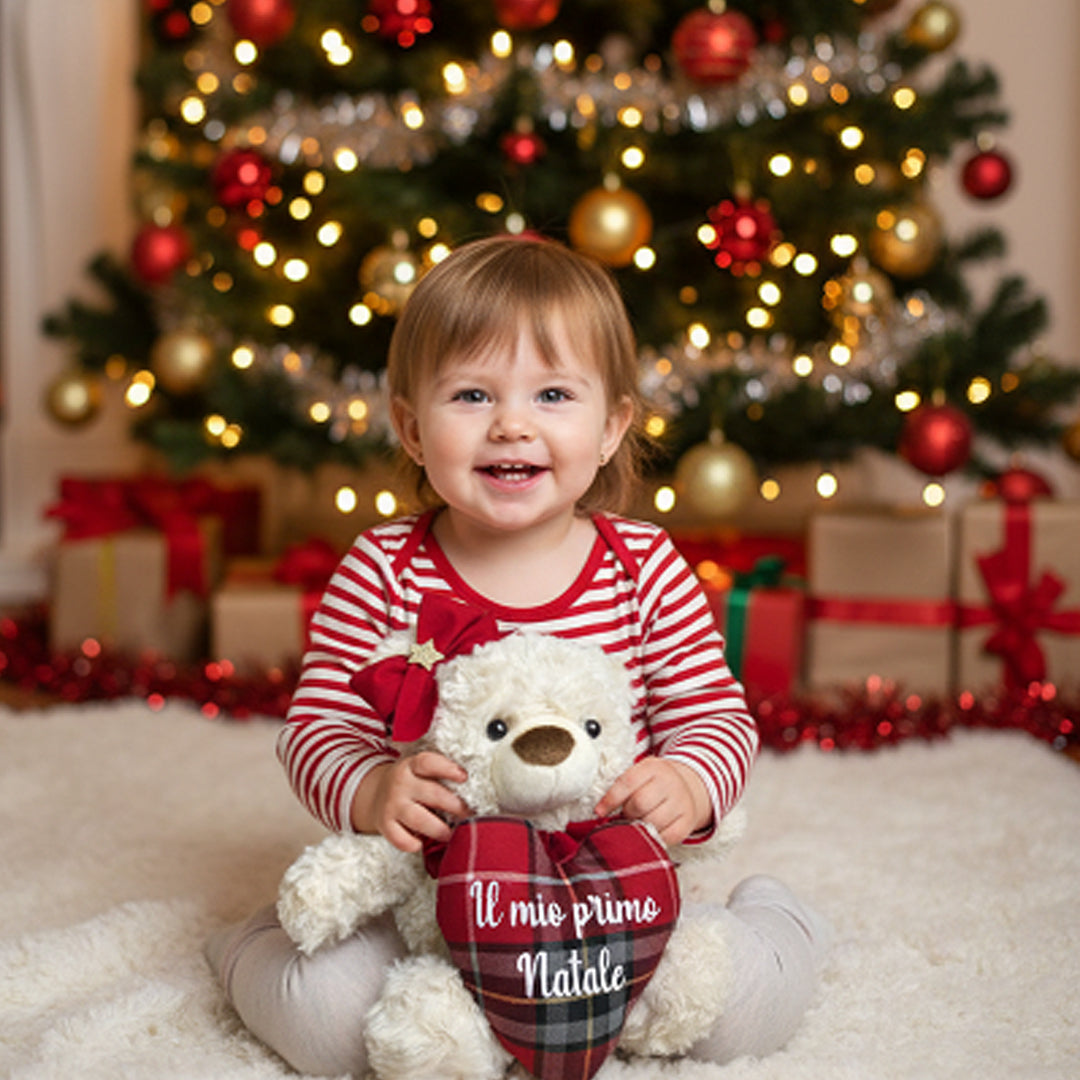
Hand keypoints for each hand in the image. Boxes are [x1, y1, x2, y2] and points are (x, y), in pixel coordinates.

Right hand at [351, 751, 469, 852]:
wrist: (374, 794)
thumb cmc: (409, 784)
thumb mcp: (419, 771)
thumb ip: (439, 777)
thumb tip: (472, 792)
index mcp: (411, 766)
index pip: (428, 763)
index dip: (447, 769)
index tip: (464, 777)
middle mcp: (401, 784)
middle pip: (432, 794)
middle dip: (455, 806)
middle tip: (468, 814)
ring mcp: (392, 805)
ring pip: (419, 820)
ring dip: (439, 829)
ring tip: (450, 834)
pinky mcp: (385, 825)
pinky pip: (401, 839)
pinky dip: (414, 844)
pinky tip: (421, 842)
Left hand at [595, 758, 710, 845]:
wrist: (687, 787)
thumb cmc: (655, 783)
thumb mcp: (640, 774)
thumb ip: (622, 787)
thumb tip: (600, 811)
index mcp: (653, 767)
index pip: (627, 782)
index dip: (610, 799)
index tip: (599, 811)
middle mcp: (670, 782)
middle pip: (639, 803)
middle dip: (627, 813)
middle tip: (627, 815)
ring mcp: (682, 802)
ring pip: (652, 823)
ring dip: (640, 827)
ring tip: (639, 822)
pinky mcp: (688, 822)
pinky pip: (666, 837)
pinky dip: (654, 838)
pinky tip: (652, 831)